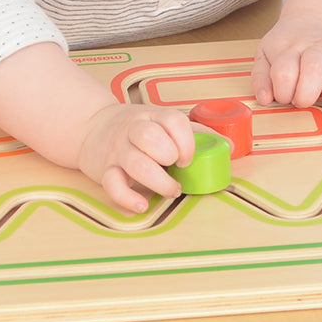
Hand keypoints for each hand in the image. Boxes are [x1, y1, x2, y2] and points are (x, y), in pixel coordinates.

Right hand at [77, 103, 195, 213]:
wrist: (93, 126)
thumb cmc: (137, 129)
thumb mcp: (164, 123)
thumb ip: (195, 133)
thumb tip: (228, 145)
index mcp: (153, 117)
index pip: (172, 120)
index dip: (186, 141)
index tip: (188, 157)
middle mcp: (134, 130)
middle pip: (150, 137)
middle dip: (168, 155)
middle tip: (177, 168)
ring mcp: (118, 150)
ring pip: (135, 163)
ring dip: (158, 181)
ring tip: (170, 189)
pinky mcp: (105, 170)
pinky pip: (112, 184)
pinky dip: (128, 197)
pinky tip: (142, 204)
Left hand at [251, 14, 321, 117]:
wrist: (315, 17)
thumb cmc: (287, 43)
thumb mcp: (266, 53)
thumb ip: (261, 77)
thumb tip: (264, 99)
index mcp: (287, 47)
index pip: (284, 71)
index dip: (282, 91)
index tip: (283, 97)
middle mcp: (313, 46)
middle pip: (313, 68)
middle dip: (307, 94)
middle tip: (302, 102)